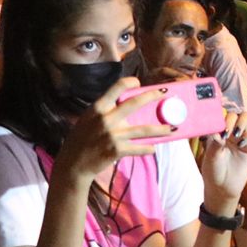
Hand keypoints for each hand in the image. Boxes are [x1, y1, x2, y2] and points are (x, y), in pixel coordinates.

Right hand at [52, 80, 172, 186]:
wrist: (73, 164)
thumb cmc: (82, 139)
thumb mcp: (88, 119)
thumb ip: (105, 111)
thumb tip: (127, 104)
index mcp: (98, 108)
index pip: (116, 87)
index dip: (130, 82)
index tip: (139, 83)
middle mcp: (105, 119)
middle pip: (135, 103)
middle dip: (153, 96)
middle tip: (165, 94)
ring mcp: (112, 135)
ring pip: (144, 129)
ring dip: (161, 129)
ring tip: (173, 128)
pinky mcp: (117, 150)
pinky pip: (139, 148)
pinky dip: (148, 148)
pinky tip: (154, 148)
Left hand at [200, 111, 246, 207]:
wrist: (222, 188)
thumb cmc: (213, 171)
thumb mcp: (211, 156)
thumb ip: (216, 142)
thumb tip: (219, 129)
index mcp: (218, 132)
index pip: (224, 116)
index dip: (224, 118)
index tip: (221, 128)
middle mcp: (231, 133)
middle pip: (238, 115)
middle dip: (235, 120)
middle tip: (231, 131)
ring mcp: (241, 140)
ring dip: (244, 125)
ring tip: (237, 136)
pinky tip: (242, 144)